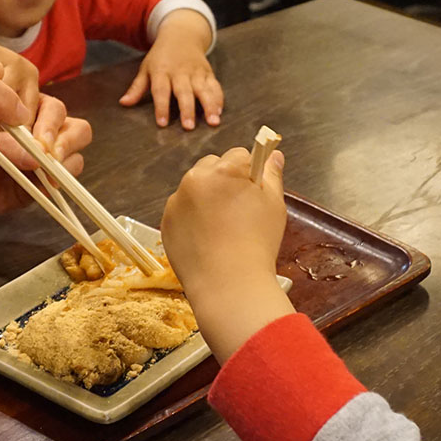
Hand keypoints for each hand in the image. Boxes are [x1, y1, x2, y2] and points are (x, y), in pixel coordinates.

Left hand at [119, 10, 221, 129]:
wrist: (181, 35)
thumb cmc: (161, 56)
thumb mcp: (146, 68)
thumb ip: (137, 88)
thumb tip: (124, 103)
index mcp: (162, 71)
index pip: (161, 91)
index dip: (161, 107)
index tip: (162, 123)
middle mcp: (180, 72)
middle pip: (184, 92)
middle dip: (187, 109)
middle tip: (188, 127)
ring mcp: (196, 72)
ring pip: (203, 90)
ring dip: (209, 106)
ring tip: (213, 122)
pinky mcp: (208, 72)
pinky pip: (215, 86)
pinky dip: (218, 98)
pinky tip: (219, 111)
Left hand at [161, 147, 293, 361]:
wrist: (228, 285)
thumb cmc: (257, 244)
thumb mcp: (273, 205)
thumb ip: (271, 175)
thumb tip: (274, 154)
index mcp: (223, 170)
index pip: (239, 155)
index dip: (249, 173)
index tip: (253, 193)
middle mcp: (194, 179)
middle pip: (212, 166)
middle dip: (224, 180)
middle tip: (237, 210)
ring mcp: (176, 201)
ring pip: (195, 188)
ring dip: (206, 197)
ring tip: (222, 227)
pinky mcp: (166, 222)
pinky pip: (182, 210)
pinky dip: (192, 218)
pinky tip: (207, 238)